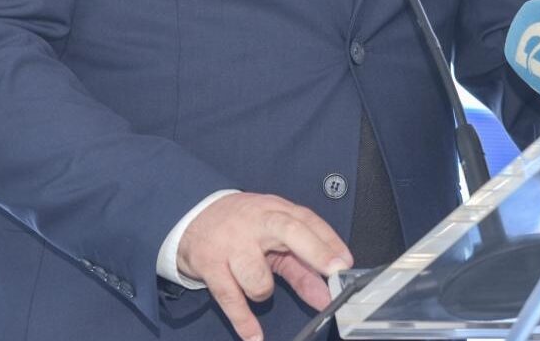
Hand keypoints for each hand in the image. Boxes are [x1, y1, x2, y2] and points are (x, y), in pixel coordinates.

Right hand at [177, 191, 352, 340]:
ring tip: (257, 284)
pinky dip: (243, 321)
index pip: (307, 221)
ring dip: (263, 291)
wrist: (194, 218)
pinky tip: (255, 336)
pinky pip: (230, 298)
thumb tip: (327, 294)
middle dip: (315, 251)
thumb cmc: (243, 228)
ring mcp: (231, 244)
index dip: (329, 241)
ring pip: (258, 276)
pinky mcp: (210, 266)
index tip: (345, 263)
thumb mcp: (273, 238)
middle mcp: (256, 223)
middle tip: (335, 270)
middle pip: (289, 231)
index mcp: (275, 211)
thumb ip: (302, 265)